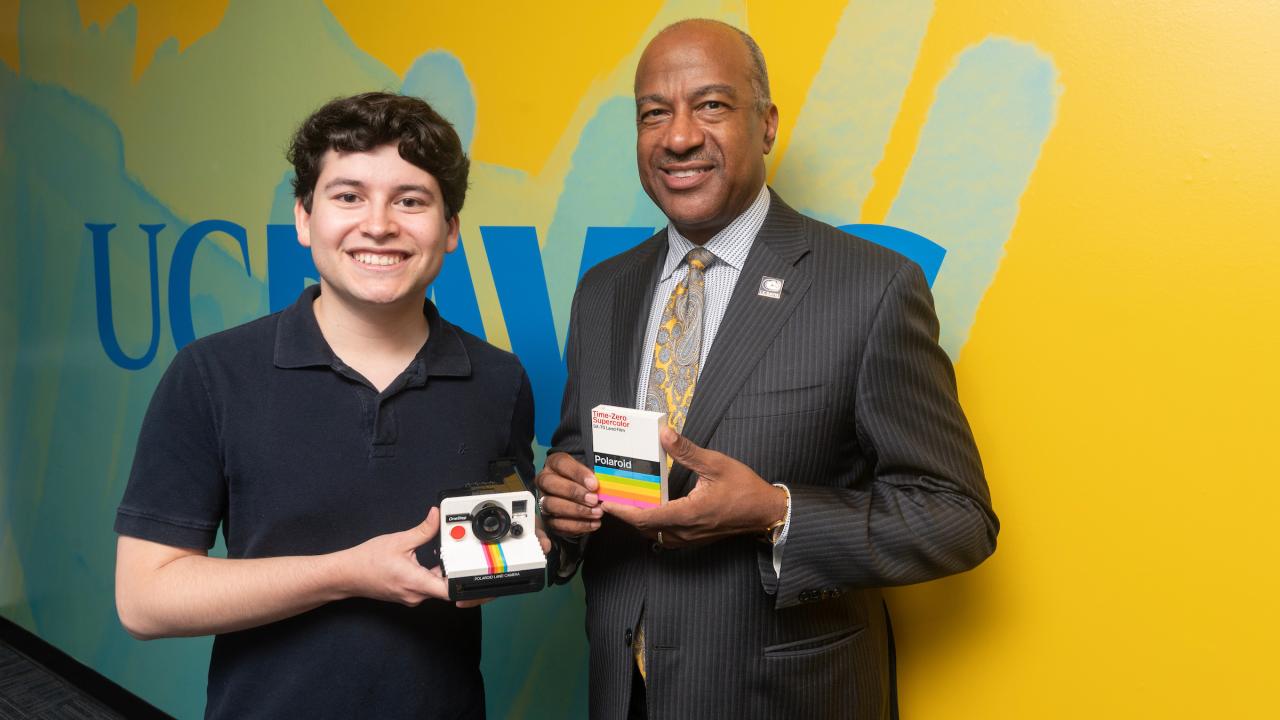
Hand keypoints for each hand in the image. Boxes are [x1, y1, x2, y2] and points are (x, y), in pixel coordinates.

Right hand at [337, 508, 485, 607]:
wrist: (346, 574)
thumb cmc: (367, 561)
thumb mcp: (399, 540)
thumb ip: (423, 529)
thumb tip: (436, 516)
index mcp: (416, 582)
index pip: (450, 592)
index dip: (465, 587)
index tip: (476, 578)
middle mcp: (415, 594)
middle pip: (445, 586)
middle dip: (454, 570)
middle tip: (461, 554)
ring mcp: (410, 596)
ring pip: (435, 586)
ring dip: (441, 571)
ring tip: (443, 553)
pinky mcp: (406, 593)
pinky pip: (425, 585)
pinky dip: (430, 574)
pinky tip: (428, 560)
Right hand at [535, 452, 602, 536]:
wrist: (582, 496)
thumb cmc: (586, 482)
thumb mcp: (590, 473)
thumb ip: (594, 477)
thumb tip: (602, 486)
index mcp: (554, 463)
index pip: (561, 463)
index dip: (578, 474)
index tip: (594, 484)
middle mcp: (545, 481)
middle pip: (551, 484)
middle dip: (574, 493)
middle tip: (593, 500)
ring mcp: (543, 500)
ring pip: (551, 504)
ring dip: (576, 510)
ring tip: (596, 513)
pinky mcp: (547, 518)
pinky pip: (557, 523)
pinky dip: (577, 525)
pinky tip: (593, 523)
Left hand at [602, 428, 786, 548]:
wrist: (765, 512)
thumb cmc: (744, 488)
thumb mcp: (716, 464)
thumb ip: (687, 451)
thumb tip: (664, 434)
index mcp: (688, 513)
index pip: (645, 517)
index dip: (623, 511)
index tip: (606, 502)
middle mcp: (685, 531)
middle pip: (645, 528)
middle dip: (626, 515)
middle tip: (611, 499)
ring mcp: (690, 538)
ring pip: (654, 535)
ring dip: (639, 522)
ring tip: (626, 504)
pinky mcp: (695, 539)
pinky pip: (666, 537)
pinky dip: (653, 526)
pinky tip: (651, 512)